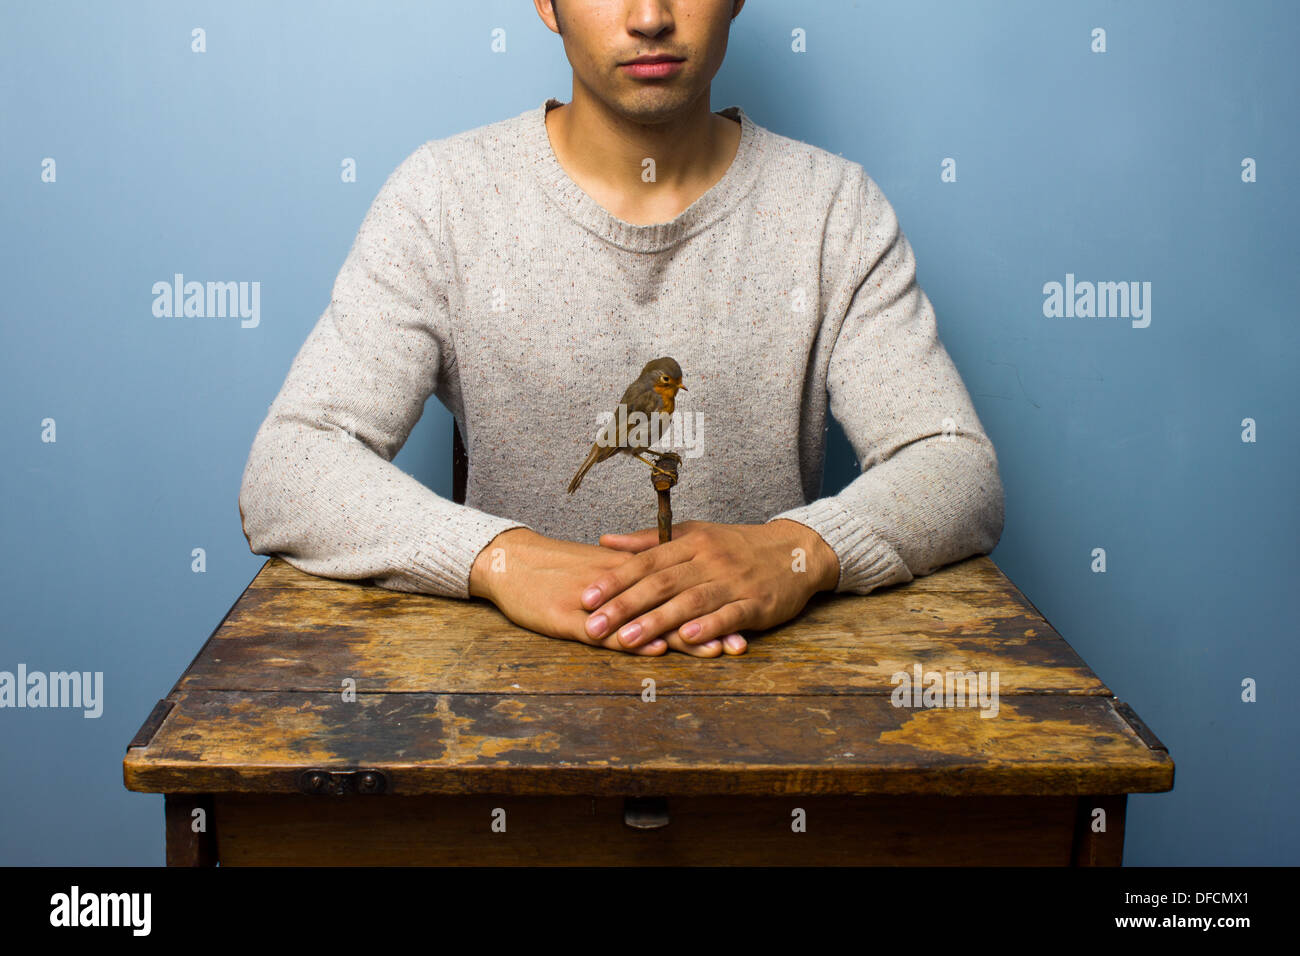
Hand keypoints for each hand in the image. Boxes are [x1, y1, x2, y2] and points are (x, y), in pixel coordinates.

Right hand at [468, 528, 735, 656]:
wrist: (511, 562)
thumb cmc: (555, 573)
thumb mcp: (597, 576)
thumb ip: (629, 585)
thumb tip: (660, 597)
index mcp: (628, 573)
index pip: (677, 589)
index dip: (709, 604)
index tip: (742, 616)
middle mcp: (621, 585)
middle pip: (672, 605)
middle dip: (708, 625)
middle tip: (741, 643)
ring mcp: (598, 603)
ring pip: (647, 620)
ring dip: (683, 637)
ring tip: (717, 651)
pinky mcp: (571, 620)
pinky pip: (608, 633)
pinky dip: (634, 642)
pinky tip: (657, 650)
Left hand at [580, 519, 839, 650]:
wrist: (795, 551)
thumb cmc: (736, 546)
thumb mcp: (694, 534)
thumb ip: (649, 541)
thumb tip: (605, 541)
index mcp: (691, 543)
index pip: (646, 561)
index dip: (615, 580)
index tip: (586, 597)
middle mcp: (709, 560)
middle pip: (662, 583)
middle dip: (625, 606)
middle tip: (594, 626)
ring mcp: (733, 582)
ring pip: (690, 601)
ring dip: (658, 621)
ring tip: (628, 639)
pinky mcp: (757, 604)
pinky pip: (730, 615)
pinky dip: (709, 627)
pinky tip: (688, 638)